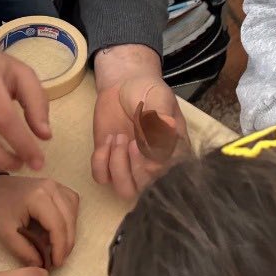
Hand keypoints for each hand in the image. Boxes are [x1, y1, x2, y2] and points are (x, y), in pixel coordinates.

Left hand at [0, 174, 80, 268]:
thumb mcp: (6, 233)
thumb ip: (24, 251)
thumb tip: (41, 265)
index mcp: (38, 196)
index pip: (57, 225)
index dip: (60, 247)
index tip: (57, 264)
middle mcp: (51, 187)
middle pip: (69, 219)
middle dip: (66, 242)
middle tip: (58, 260)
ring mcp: (55, 184)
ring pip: (73, 211)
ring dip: (69, 230)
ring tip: (58, 246)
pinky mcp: (56, 186)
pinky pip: (70, 203)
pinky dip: (68, 218)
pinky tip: (59, 229)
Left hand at [92, 47, 185, 200]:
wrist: (124, 84)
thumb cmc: (147, 91)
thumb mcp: (158, 97)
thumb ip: (162, 114)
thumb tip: (169, 127)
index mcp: (175, 152)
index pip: (168, 174)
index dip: (152, 164)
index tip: (139, 142)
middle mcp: (155, 165)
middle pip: (146, 188)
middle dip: (132, 166)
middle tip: (125, 137)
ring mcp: (132, 166)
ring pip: (125, 190)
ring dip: (117, 167)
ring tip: (116, 139)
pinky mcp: (110, 162)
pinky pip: (102, 178)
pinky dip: (100, 162)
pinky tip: (106, 140)